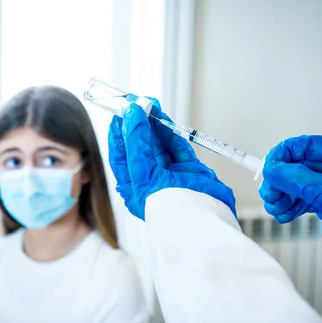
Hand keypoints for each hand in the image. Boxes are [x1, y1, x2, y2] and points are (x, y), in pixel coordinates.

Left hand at [108, 98, 235, 220]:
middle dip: (139, 123)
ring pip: (160, 143)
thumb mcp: (142, 172)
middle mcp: (152, 180)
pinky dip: (173, 134)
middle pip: (141, 145)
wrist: (201, 221)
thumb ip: (136, 143)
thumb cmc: (166, 206)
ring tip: (151, 105)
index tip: (120, 112)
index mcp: (134, 186)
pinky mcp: (190, 171)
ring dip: (156, 124)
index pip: (122, 153)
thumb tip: (131, 115)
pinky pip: (179, 148)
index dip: (120, 131)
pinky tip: (166, 121)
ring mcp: (172, 174)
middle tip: (137, 101)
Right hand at [260, 135, 321, 301]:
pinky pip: (299, 199)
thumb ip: (300, 180)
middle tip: (270, 195)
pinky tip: (283, 215)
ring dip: (281, 195)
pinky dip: (288, 206)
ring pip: (295, 183)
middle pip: (297, 165)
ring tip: (276, 209)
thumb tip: (272, 169)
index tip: (267, 169)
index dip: (284, 155)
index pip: (307, 146)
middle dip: (280, 180)